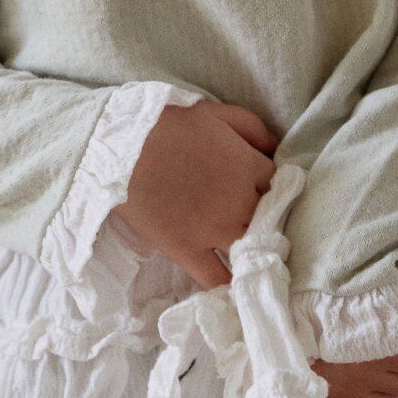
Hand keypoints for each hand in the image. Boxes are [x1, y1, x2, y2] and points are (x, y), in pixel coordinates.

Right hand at [117, 100, 278, 289]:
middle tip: (253, 217)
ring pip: (250, 248)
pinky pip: (215, 277)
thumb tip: (276, 147)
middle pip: (269, 217)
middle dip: (265, 217)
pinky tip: (232, 286)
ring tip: (249, 252)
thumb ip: (251, 126)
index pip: (277, 183)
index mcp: (247, 166)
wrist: (120, 148)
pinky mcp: (187, 249)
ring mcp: (214, 229)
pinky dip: (226, 284)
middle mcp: (239, 201)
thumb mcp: (213, 111)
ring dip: (253, 250)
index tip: (259, 188)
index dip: (270, 186)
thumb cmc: (164, 124)